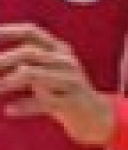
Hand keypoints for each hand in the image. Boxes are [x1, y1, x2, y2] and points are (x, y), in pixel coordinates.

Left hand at [0, 23, 114, 146]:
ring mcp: (71, 81)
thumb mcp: (47, 71)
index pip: (31, 32)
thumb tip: (0, 59)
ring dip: (9, 81)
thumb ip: (26, 61)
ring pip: (32, 74)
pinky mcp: (72, 103)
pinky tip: (9, 110)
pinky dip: (24, 106)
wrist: (96, 117)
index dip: (8, 31)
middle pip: (28, 52)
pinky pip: (42, 102)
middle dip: (3, 60)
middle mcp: (66, 61)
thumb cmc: (63, 92)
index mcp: (60, 49)